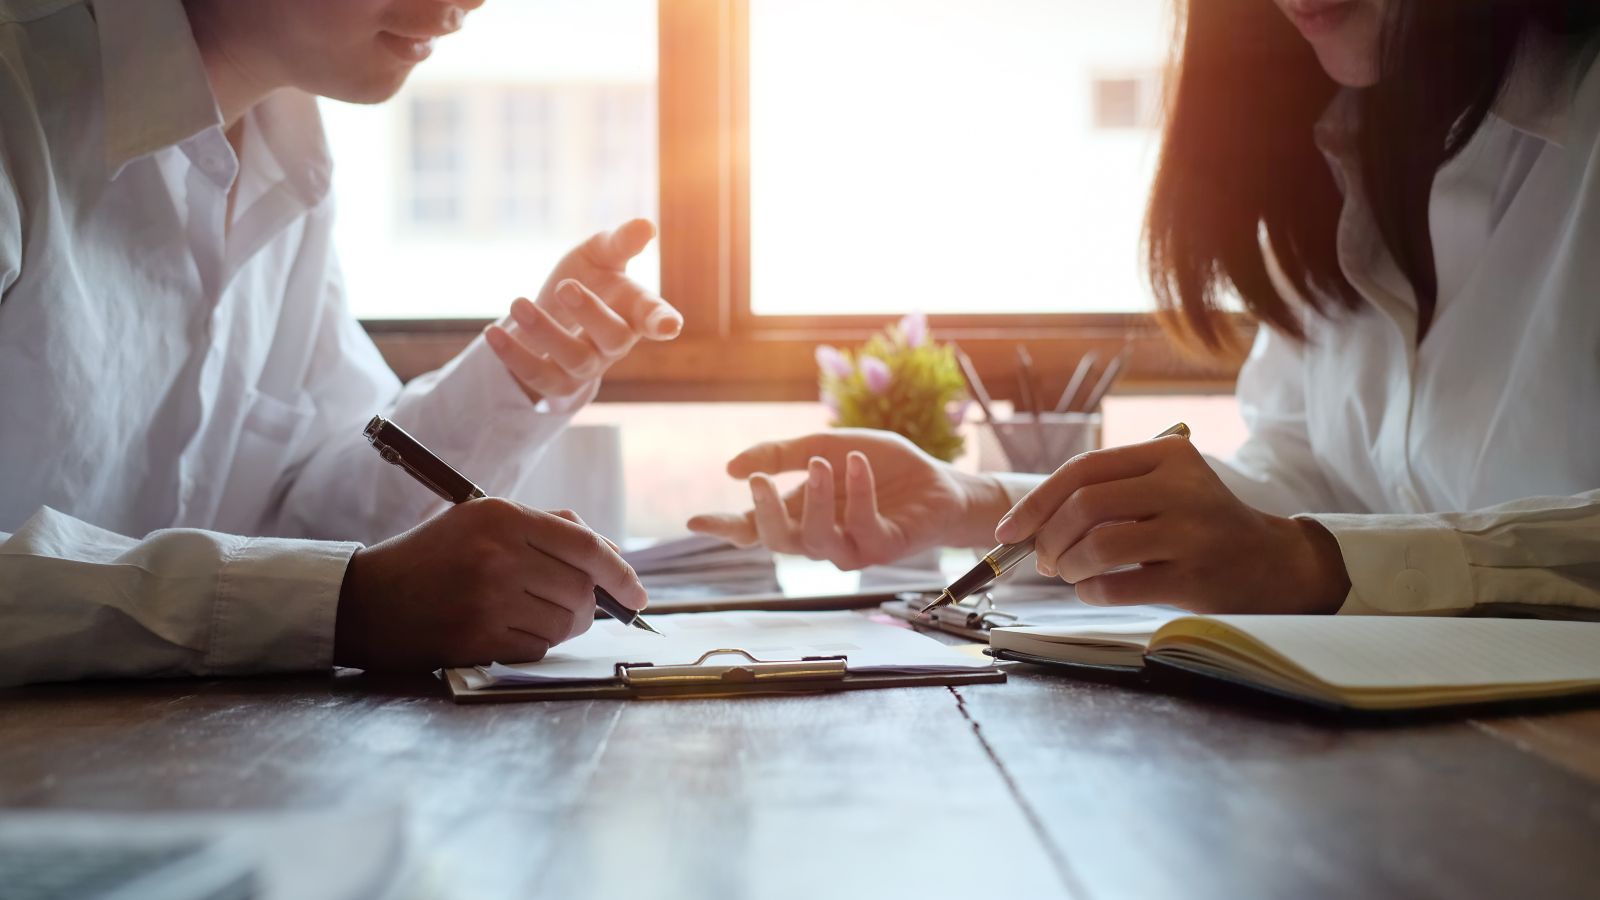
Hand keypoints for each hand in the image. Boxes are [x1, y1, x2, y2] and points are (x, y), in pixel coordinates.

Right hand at [333, 498, 646, 670]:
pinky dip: (536, 643)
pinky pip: (538, 647)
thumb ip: (547, 527)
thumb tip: (611, 554)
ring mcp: (486, 599)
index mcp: (501, 516)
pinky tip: (509, 629)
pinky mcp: (476, 638)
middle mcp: (496, 554)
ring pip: (565, 623)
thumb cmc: (434, 557)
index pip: (585, 545)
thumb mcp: (482, 521)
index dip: (621, 572)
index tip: (639, 594)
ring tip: (536, 615)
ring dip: (564, 625)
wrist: (367, 600)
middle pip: (581, 589)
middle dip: (591, 604)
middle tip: (578, 607)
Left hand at [484, 218, 683, 401]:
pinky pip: (538, 377)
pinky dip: (514, 356)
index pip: (654, 317)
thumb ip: (620, 242)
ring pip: (575, 358)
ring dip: (546, 332)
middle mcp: (615, 343)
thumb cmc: (586, 277)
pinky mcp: (556, 382)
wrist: (550, 312)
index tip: (668, 327)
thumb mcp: (599, 254)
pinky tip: (492, 332)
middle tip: (565, 286)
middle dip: (591, 314)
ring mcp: (588, 366)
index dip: (662, 322)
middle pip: (614, 338)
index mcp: (633, 310)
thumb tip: (645, 225)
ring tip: (517, 303)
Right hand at [686, 429, 1010, 569]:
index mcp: (798, 513)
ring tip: (822, 463)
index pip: (753, 528)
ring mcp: (849, 547)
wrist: (937, 480)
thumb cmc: (880, 466)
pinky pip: (863, 527)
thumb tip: (731, 468)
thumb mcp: (824, 445)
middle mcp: (818, 536)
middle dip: (764, 512)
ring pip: (815, 540)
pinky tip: (855, 463)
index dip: (724, 528)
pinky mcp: (883, 548)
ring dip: (815, 500)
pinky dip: (858, 492)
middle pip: (776, 541)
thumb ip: (780, 454)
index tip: (694, 522)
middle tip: (758, 479)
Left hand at [994, 435, 1349, 612]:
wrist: (1271, 564)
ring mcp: (1192, 533)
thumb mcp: (1165, 487)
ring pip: (1097, 546)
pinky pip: (1117, 586)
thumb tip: (1026, 523)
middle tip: (1043, 560)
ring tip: (1069, 574)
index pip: (1083, 469)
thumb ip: (1106, 493)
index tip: (1008, 530)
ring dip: (1068, 567)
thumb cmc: (1197, 525)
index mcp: (1168, 455)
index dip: (1036, 501)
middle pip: (1084, 507)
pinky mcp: (1195, 578)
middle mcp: (1182, 487)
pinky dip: (1090, 591)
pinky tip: (1093, 590)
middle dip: (1048, 539)